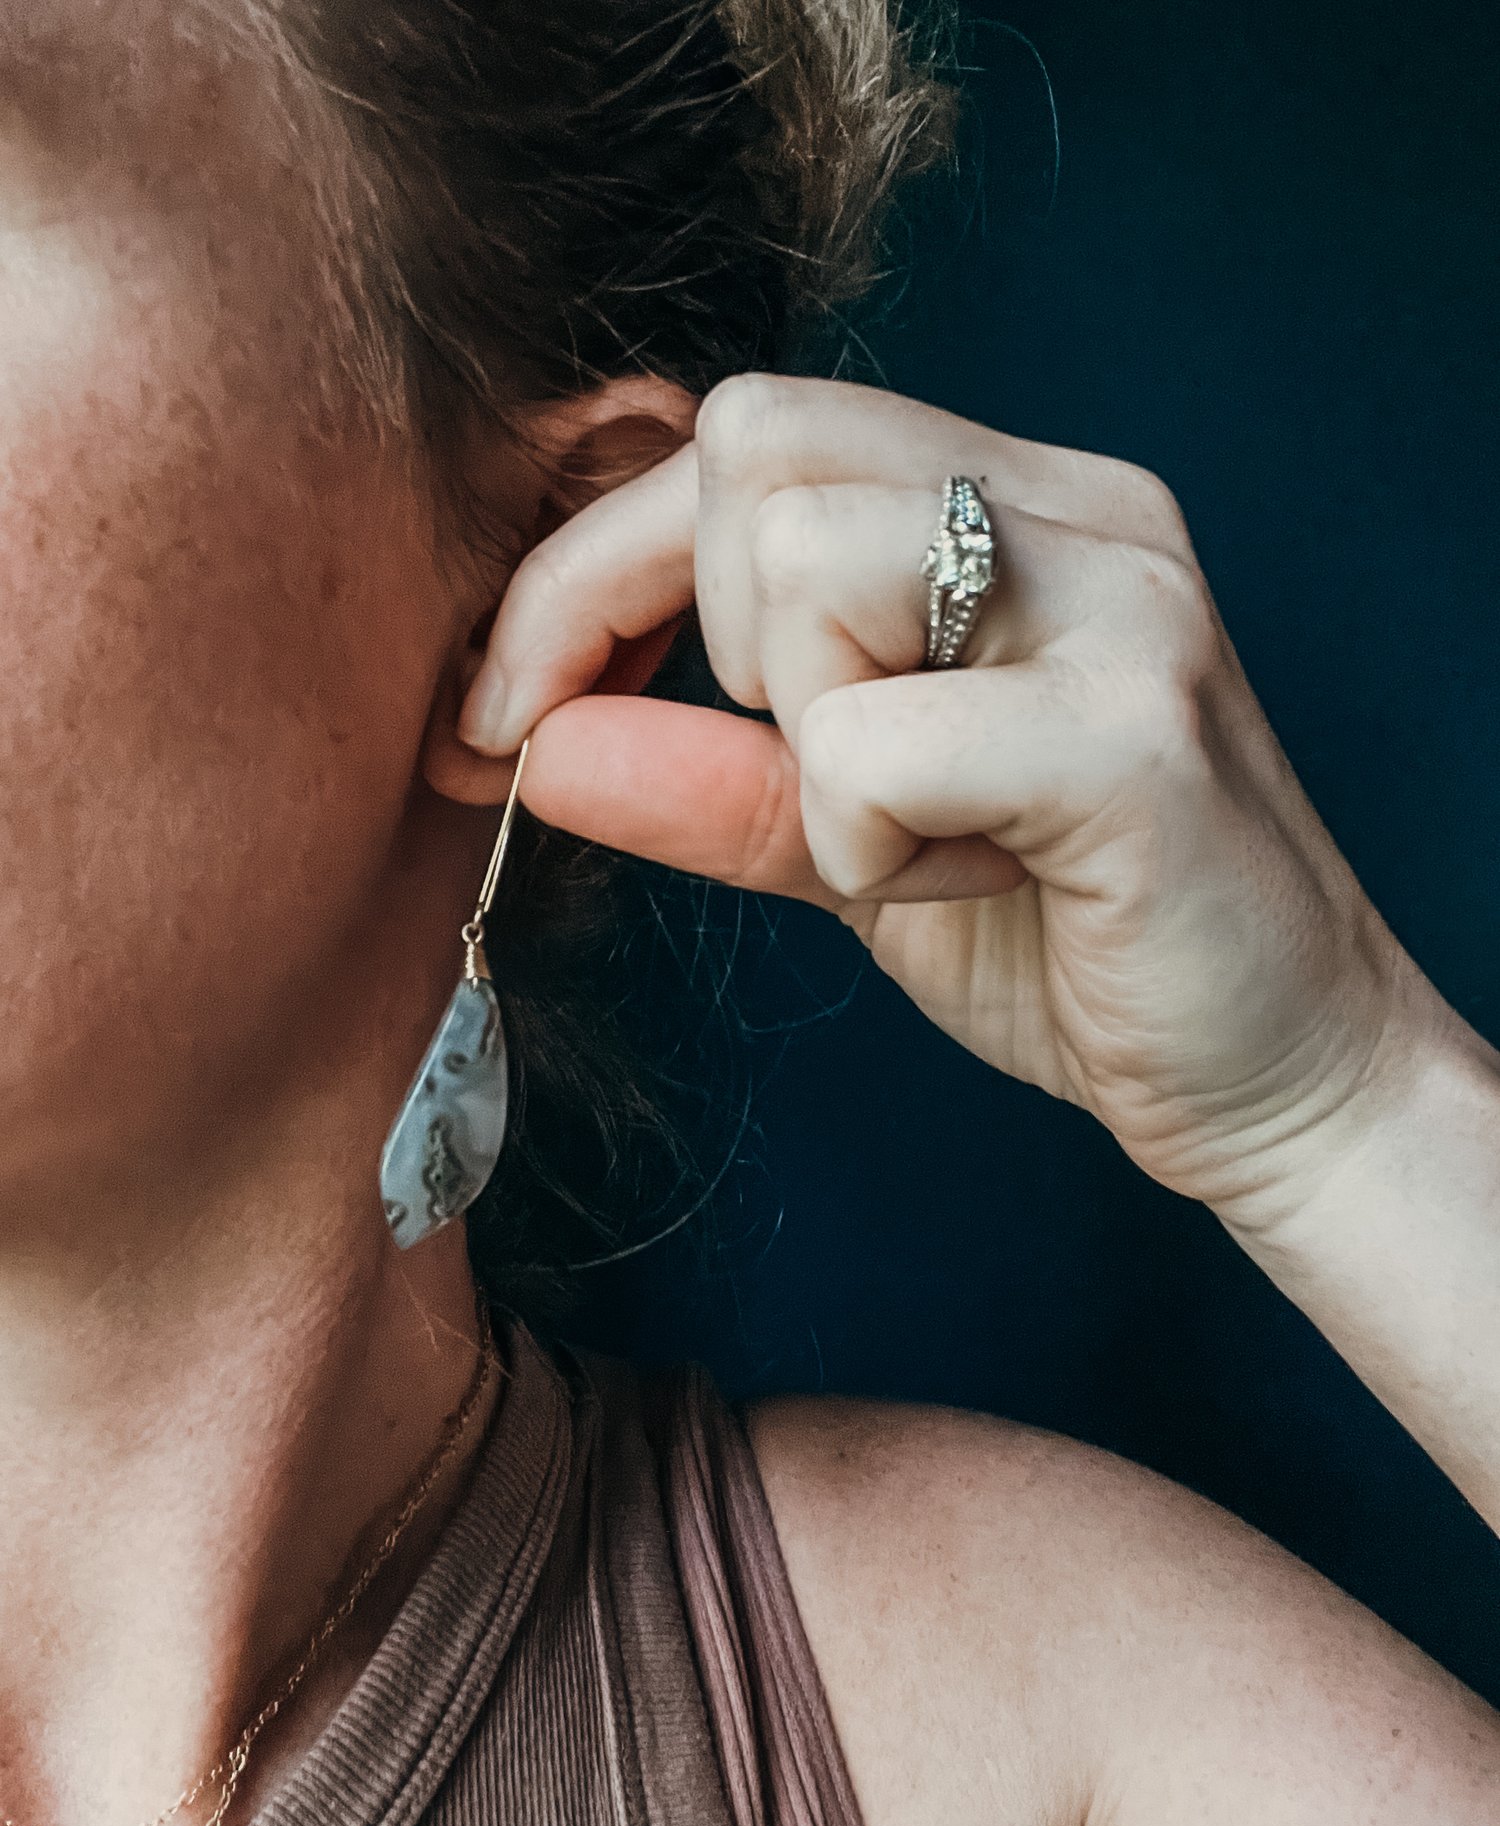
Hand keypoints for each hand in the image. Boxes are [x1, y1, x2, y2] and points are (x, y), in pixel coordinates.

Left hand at [458, 372, 1434, 1224]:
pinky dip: (860, 840)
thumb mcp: (855, 844)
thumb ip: (708, 774)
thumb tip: (537, 738)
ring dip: (800, 744)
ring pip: (800, 569)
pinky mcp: (1133, 737)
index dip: (587, 567)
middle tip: (807, 778)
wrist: (1277, 1073)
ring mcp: (1122, 605)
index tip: (514, 708)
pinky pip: (872, 740)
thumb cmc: (1071, 939)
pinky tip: (951, 882)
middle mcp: (1078, 511)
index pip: (744, 431)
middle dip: (702, 637)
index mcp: (1015, 506)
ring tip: (912, 836)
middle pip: (751, 448)